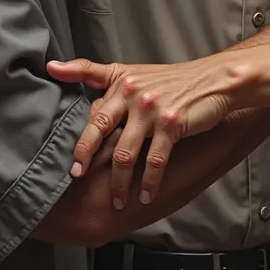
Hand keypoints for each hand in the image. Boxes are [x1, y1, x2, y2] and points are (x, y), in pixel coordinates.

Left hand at [47, 56, 241, 208]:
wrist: (216, 80)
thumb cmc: (174, 80)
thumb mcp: (134, 71)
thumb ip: (96, 74)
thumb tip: (52, 68)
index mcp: (121, 81)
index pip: (92, 109)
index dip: (79, 136)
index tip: (71, 162)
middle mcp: (133, 93)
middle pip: (100, 128)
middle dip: (85, 156)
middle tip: (77, 177)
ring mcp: (151, 109)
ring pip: (125, 153)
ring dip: (119, 182)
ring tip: (118, 201)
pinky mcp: (170, 124)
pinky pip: (154, 161)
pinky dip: (149, 183)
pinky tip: (146, 196)